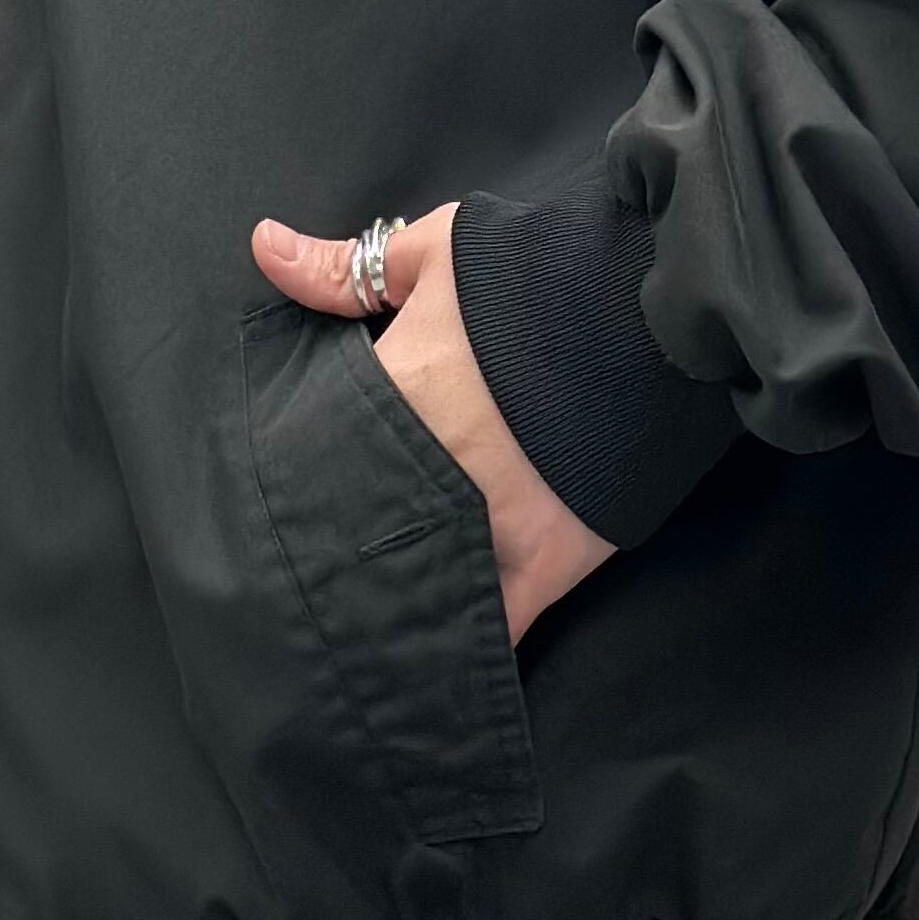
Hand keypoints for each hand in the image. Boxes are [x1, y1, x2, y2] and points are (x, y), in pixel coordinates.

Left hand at [251, 202, 615, 646]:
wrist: (655, 313)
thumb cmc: (539, 276)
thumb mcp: (438, 253)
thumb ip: (345, 270)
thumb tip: (263, 247)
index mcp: (387, 401)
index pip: (311, 458)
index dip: (297, 482)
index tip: (280, 501)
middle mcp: (423, 480)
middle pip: (351, 538)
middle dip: (329, 556)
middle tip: (301, 581)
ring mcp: (483, 532)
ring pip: (408, 596)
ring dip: (383, 609)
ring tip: (352, 633)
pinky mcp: (542, 568)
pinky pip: (490, 632)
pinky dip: (457, 652)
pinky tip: (425, 673)